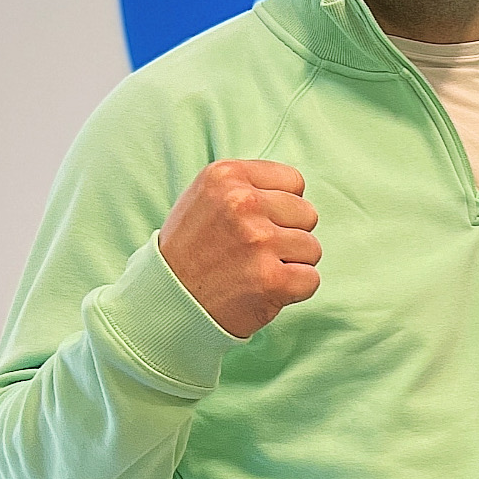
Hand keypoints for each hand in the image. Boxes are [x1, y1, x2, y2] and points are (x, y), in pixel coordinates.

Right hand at [159, 160, 321, 339]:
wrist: (166, 302)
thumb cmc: (191, 251)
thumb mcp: (206, 198)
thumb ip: (247, 185)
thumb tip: (296, 190)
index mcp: (226, 176)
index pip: (294, 181)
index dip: (281, 207)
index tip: (257, 224)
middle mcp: (241, 203)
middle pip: (307, 214)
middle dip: (288, 235)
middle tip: (254, 253)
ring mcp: (258, 241)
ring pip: (312, 248)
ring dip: (291, 264)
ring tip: (255, 270)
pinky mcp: (272, 280)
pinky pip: (311, 279)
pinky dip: (294, 290)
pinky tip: (263, 290)